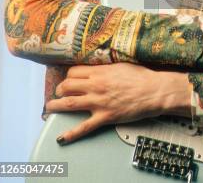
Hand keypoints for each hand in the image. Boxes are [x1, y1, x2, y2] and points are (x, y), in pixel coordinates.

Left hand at [45, 63, 190, 143]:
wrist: (153, 90)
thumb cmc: (141, 76)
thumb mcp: (120, 65)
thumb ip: (105, 68)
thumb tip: (96, 68)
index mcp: (99, 72)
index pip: (73, 72)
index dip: (69, 77)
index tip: (70, 80)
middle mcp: (95, 86)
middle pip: (67, 86)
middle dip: (60, 90)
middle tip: (59, 93)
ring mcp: (98, 102)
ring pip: (69, 104)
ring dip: (55, 106)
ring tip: (49, 108)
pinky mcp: (104, 117)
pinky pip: (84, 127)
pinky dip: (71, 134)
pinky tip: (61, 138)